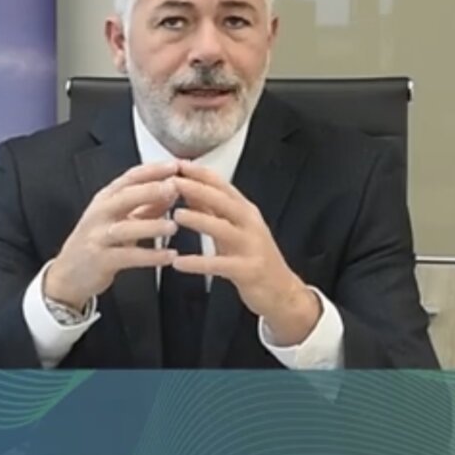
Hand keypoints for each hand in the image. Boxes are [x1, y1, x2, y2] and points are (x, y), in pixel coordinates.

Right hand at [44, 161, 182, 308]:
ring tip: (173, 227)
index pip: (129, 178)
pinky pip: (128, 256)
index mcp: (106, 199)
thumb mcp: (120, 219)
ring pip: (126, 228)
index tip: (175, 166)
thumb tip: (173, 190)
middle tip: (174, 188)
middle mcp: (100, 214)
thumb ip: (146, 206)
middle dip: (150, 191)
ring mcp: (98, 237)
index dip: (152, 171)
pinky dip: (150, 256)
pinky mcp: (101, 260)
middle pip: (125, 197)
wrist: (68, 273)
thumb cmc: (97, 242)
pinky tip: (169, 256)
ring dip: (151, 226)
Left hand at [170, 161, 320, 344]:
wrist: (282, 290)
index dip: (200, 174)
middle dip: (197, 189)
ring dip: (199, 220)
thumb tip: (187, 188)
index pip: (222, 185)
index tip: (177, 164)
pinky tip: (178, 263)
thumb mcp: (232, 229)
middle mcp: (250, 224)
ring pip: (223, 229)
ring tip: (175, 215)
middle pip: (223, 201)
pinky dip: (198, 263)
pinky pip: (219, 265)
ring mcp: (251, 246)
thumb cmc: (252, 256)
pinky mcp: (247, 270)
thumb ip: (211, 210)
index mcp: (245, 210)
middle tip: (173, 182)